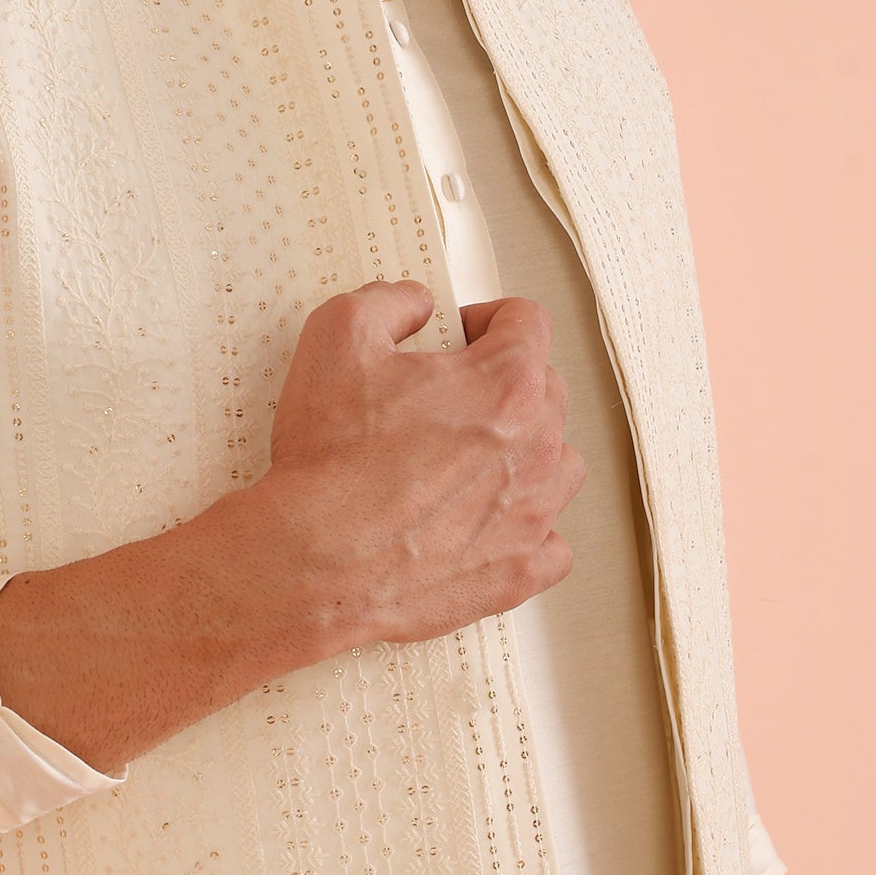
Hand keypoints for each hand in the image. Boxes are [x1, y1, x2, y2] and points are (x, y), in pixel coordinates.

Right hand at [258, 279, 584, 650]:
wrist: (314, 566)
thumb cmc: (329, 467)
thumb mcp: (335, 340)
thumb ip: (385, 302)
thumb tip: (412, 303)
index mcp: (505, 384)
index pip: (529, 323)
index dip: (489, 318)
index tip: (462, 334)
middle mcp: (534, 447)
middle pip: (548, 391)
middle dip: (506, 383)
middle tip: (452, 396)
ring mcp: (533, 514)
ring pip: (561, 464)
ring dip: (528, 453)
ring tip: (476, 459)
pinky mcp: (520, 572)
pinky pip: (553, 544)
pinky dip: (529, 530)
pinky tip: (491, 522)